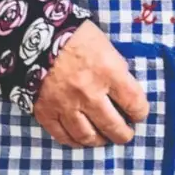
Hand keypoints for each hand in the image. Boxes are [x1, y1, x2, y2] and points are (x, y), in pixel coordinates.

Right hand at [33, 21, 149, 147]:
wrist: (35, 33)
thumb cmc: (74, 35)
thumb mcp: (105, 46)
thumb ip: (116, 71)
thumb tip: (125, 93)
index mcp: (108, 72)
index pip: (135, 104)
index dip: (140, 113)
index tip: (137, 114)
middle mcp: (89, 93)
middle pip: (114, 127)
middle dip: (123, 134)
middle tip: (125, 134)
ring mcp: (66, 105)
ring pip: (88, 137)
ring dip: (100, 140)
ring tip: (103, 138)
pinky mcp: (46, 112)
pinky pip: (63, 136)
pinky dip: (75, 141)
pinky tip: (81, 138)